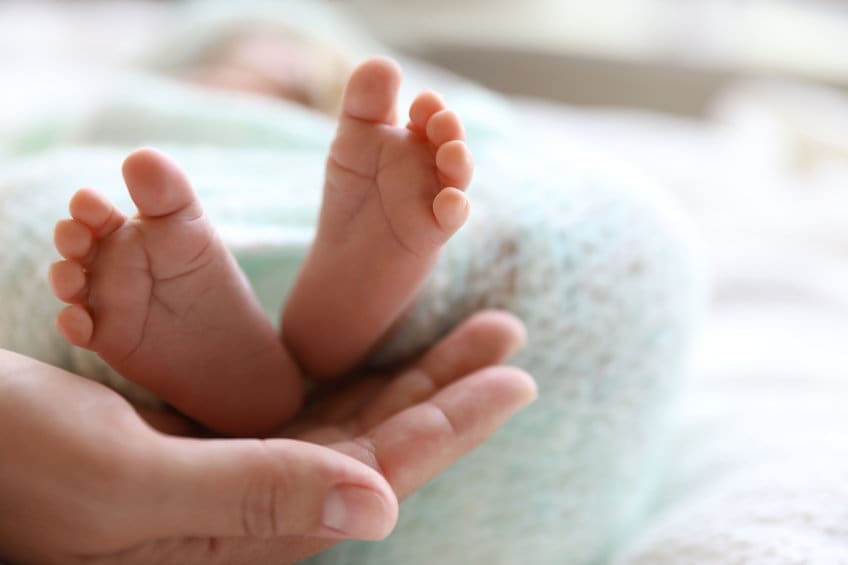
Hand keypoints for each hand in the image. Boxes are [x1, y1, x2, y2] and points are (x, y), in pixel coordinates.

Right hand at [0, 311, 534, 563]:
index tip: (516, 377)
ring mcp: (234, 471)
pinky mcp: (212, 438)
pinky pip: (303, 405)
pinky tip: (379, 352)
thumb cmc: (12, 462)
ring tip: (469, 327)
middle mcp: (253, 506)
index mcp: (245, 532)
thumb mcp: (128, 481)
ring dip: (411, 371)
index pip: (378, 474)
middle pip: (380, 442)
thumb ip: (250, 495)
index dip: (453, 423)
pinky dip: (348, 371)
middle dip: (448, 386)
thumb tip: (379, 509)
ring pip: (350, 418)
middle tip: (507, 333)